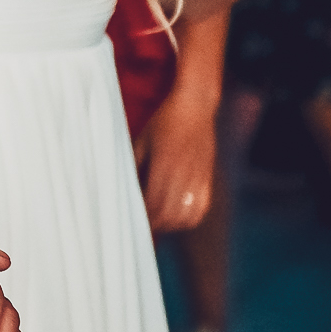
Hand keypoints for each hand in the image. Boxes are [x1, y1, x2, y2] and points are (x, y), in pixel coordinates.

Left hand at [138, 92, 215, 231]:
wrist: (196, 106)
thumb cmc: (164, 122)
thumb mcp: (141, 140)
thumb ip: (133, 166)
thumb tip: (122, 189)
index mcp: (164, 165)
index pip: (153, 204)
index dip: (142, 217)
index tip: (130, 221)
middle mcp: (183, 174)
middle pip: (169, 215)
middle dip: (154, 225)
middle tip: (142, 225)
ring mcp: (199, 178)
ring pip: (186, 217)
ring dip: (171, 225)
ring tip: (158, 221)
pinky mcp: (208, 179)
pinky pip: (201, 209)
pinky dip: (188, 218)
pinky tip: (177, 216)